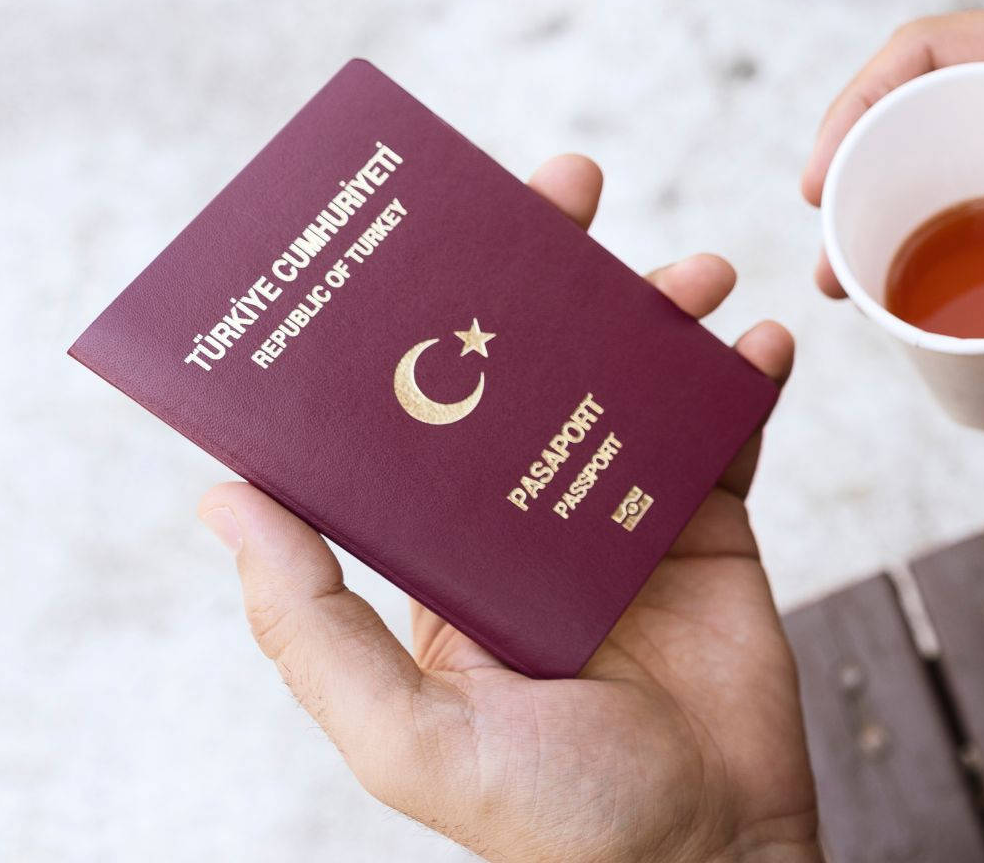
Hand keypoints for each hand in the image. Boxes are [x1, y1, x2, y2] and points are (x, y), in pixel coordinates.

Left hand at [197, 155, 818, 862]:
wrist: (708, 858)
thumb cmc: (555, 820)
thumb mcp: (406, 735)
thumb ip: (311, 626)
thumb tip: (222, 496)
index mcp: (447, 558)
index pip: (427, 409)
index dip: (433, 313)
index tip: (444, 226)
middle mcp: (530, 522)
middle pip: (534, 366)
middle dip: (554, 271)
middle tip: (571, 188)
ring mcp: (626, 521)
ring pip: (633, 382)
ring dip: (661, 313)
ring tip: (695, 274)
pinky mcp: (714, 533)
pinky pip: (725, 437)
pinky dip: (746, 381)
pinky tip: (761, 344)